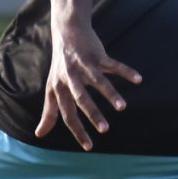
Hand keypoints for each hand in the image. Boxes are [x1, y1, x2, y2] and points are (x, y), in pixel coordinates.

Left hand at [35, 17, 142, 150]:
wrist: (67, 31)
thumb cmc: (61, 65)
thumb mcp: (52, 88)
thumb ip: (48, 112)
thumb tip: (39, 134)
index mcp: (60, 88)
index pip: (67, 113)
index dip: (77, 130)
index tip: (89, 147)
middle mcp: (70, 77)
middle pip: (81, 98)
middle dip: (93, 114)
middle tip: (105, 130)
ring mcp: (84, 65)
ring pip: (98, 81)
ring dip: (110, 93)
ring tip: (122, 107)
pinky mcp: (97, 54)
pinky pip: (113, 64)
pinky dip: (125, 71)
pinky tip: (138, 79)